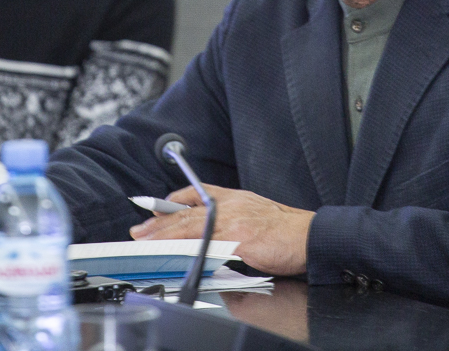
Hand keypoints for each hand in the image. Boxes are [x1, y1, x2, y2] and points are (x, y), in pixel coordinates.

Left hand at [128, 184, 313, 275]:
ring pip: (191, 226)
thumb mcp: (254, 213)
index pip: (195, 194)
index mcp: (233, 198)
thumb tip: (209, 232)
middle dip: (159, 223)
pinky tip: (174, 254)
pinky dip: (188, 249)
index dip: (171, 201)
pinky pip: (207, 245)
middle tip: (138, 230)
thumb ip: (231, 218)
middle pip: (187, 213)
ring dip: (165, 235)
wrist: (310, 236)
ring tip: (146, 241)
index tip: (153, 208)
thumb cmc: (286, 230)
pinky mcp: (240, 240)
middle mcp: (230, 205)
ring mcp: (234, 222)